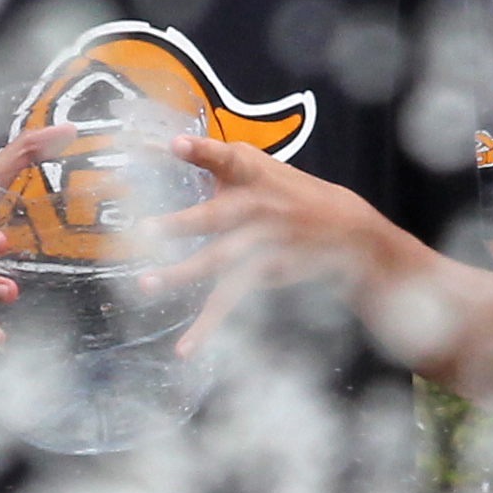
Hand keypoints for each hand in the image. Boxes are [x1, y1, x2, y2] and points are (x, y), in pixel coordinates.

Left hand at [133, 131, 401, 353]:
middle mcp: (257, 206)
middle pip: (215, 216)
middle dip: (181, 224)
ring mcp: (262, 242)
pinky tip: (185, 349)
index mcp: (252, 172)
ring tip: (146, 284)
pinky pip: (230, 300)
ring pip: (217, 260)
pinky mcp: (265, 274)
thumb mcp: (259, 168)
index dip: (201, 150)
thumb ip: (214, 161)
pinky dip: (207, 326)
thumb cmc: (287, 193)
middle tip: (145, 229)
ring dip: (181, 273)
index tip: (176, 144)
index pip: (225, 157)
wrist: (348, 231)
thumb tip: (158, 143)